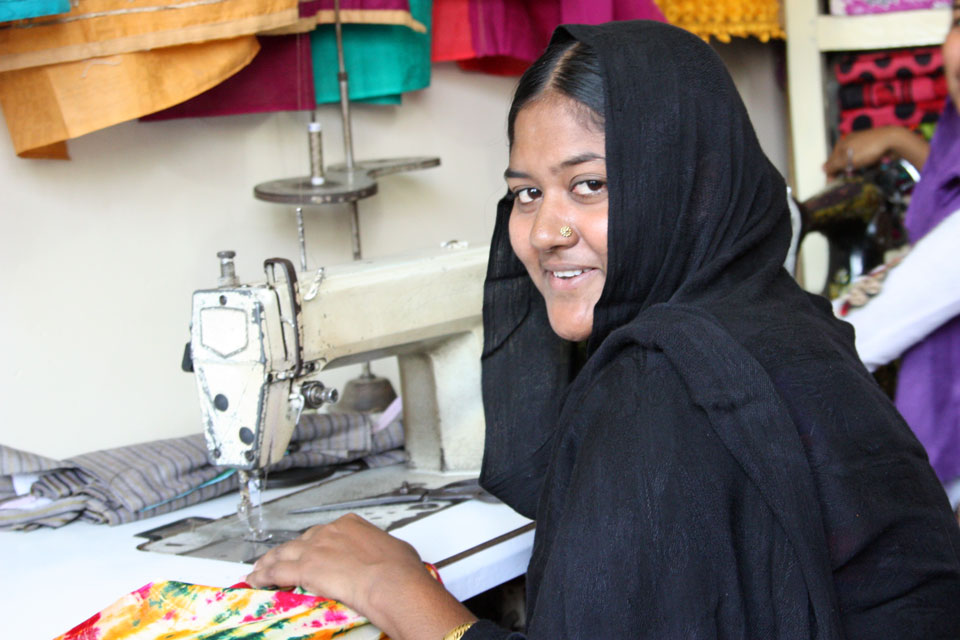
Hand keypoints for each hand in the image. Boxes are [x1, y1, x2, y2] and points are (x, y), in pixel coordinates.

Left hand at [246, 513, 424, 609]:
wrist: (391, 582)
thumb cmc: (399, 569)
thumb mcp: (395, 550)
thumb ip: (381, 548)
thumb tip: (387, 555)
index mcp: (351, 524)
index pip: (325, 532)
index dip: (315, 543)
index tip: (312, 550)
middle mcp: (331, 532)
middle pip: (302, 541)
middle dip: (291, 551)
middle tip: (282, 559)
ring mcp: (316, 549)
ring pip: (284, 553)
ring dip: (270, 561)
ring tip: (260, 568)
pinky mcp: (305, 568)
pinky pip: (276, 571)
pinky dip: (264, 576)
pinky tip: (256, 580)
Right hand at [823, 127, 899, 177]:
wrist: (892, 140)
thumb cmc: (866, 149)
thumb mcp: (846, 159)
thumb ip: (833, 165)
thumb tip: (822, 169)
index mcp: (841, 144)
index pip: (831, 161)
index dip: (831, 173)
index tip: (832, 185)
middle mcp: (849, 143)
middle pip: (842, 161)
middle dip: (843, 172)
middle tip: (846, 182)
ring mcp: (861, 144)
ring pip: (853, 161)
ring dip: (854, 170)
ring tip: (857, 177)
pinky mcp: (872, 147)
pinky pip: (863, 159)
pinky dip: (863, 166)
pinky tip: (867, 170)